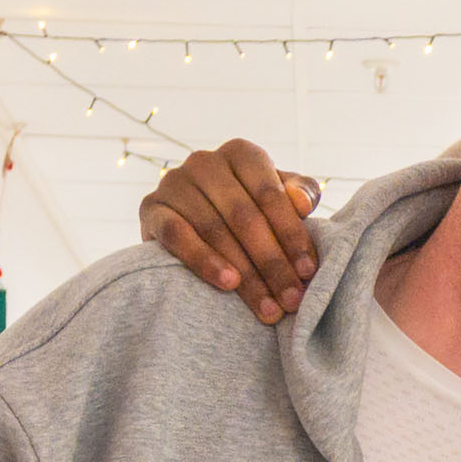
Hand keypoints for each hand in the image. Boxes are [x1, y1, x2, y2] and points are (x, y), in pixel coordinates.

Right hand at [140, 140, 326, 322]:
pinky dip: (203, 261)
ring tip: (268, 307)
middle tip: (292, 299)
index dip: (291, 235)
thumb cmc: (252, 211)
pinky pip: (176, 236)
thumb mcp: (281, 199)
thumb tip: (302, 203)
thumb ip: (301, 194)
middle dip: (272, 263)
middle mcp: (205, 162)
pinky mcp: (151, 208)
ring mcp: (174, 182)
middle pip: (244, 216)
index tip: (309, 272)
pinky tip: (227, 283)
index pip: (270, 194)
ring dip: (245, 274)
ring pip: (214, 231)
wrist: (195, 225)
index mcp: (241, 154)